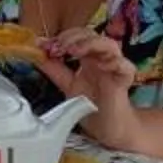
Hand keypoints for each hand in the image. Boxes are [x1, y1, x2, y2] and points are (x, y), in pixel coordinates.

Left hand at [37, 31, 138, 151]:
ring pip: (110, 45)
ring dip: (91, 44)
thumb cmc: (91, 104)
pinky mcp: (124, 82)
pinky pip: (126, 66)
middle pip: (93, 34)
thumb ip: (53, 68)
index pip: (78, 35)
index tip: (45, 45)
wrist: (107, 128)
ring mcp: (115, 68)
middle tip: (58, 47)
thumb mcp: (66, 84)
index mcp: (89, 56)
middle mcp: (102, 58)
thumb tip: (36, 49)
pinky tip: (101, 65)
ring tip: (74, 51)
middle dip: (74, 37)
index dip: (63, 36)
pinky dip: (115, 62)